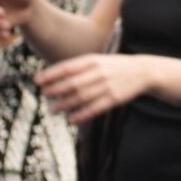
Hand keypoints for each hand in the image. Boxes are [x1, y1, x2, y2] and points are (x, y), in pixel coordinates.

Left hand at [34, 53, 158, 123]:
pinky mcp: (115, 99)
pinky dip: (81, 115)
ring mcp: (108, 86)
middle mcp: (100, 72)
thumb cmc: (114, 66)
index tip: (37, 81)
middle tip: (43, 95)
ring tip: (53, 110)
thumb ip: (78, 67)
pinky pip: (94, 108)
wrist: (143, 71)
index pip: (68, 67)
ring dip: (64, 105)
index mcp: (94, 61)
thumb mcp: (99, 60)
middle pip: (72, 83)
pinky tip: (71, 119)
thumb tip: (51, 76)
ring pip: (81, 97)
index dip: (51, 74)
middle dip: (55, 90)